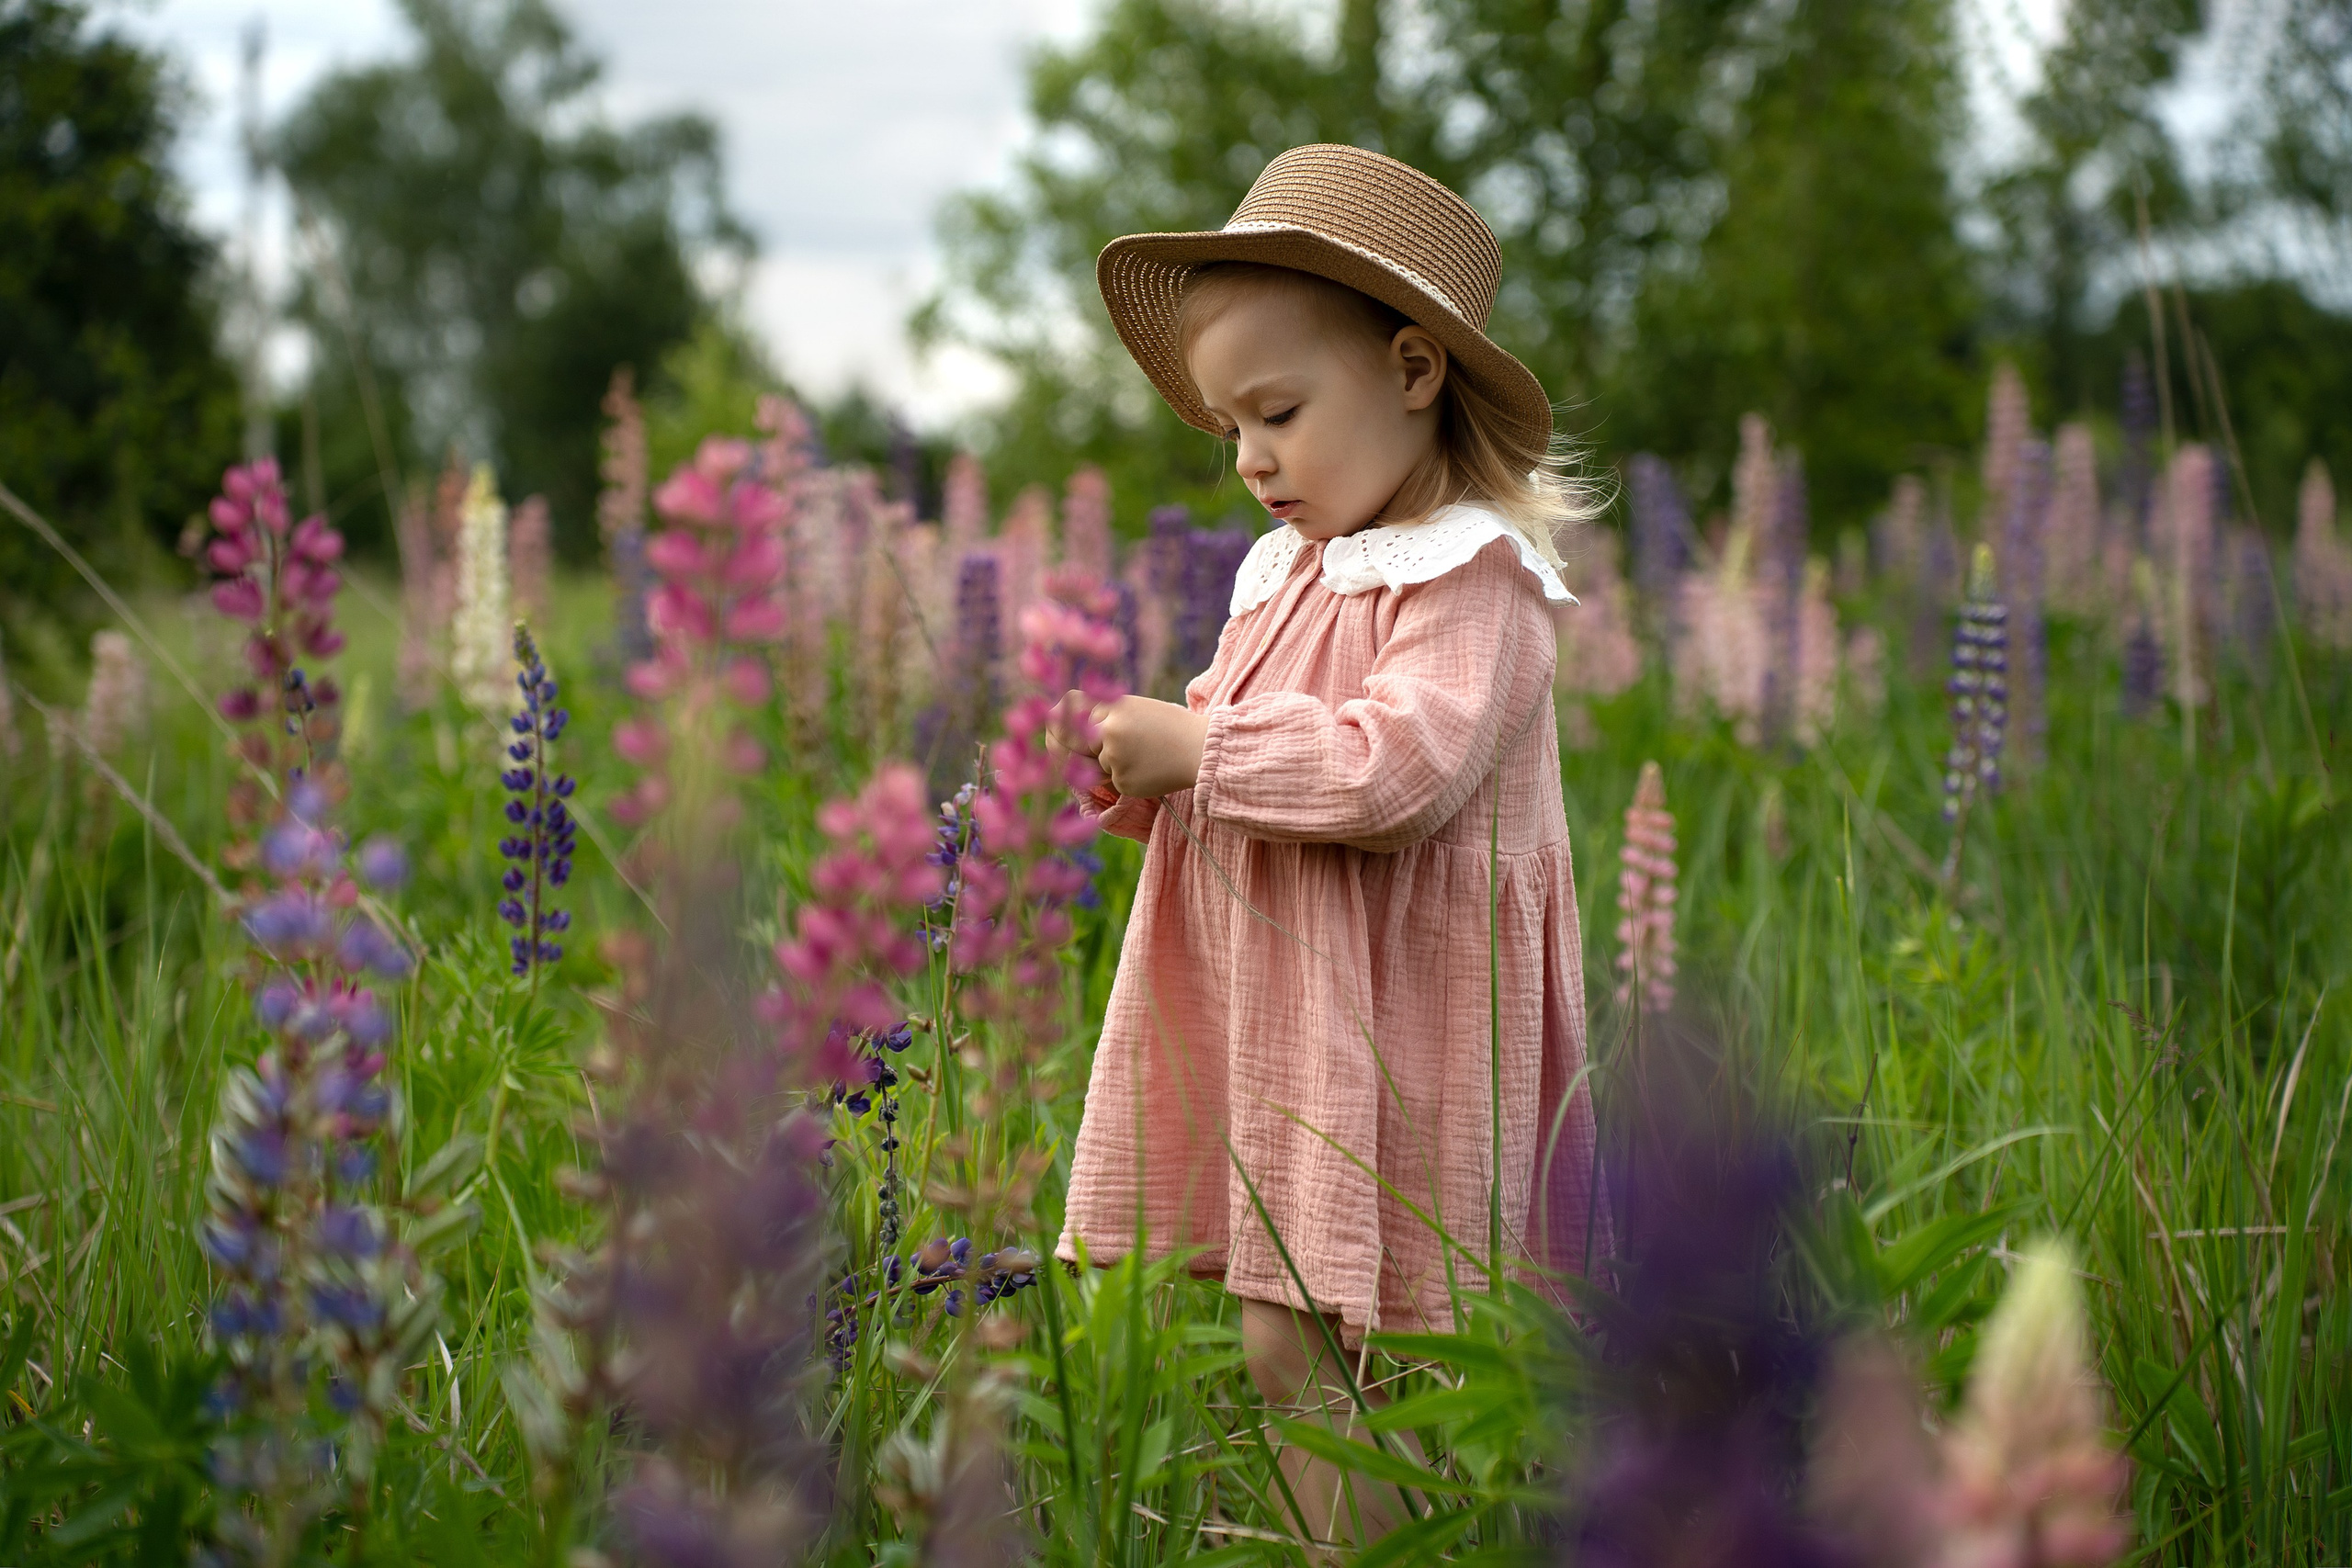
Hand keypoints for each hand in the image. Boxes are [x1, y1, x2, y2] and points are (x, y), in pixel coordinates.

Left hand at [1051, 692, 1206, 798]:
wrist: (1200, 748)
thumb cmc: (1167, 728)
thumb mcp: (1133, 709)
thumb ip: (1100, 716)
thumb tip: (1054, 726)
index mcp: (1111, 705)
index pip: (1064, 710)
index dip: (1054, 723)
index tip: (1053, 732)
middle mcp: (1108, 728)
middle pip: (1066, 743)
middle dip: (1067, 752)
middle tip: (1081, 756)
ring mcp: (1114, 755)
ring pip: (1089, 768)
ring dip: (1105, 768)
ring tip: (1136, 757)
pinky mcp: (1123, 780)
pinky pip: (1110, 783)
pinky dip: (1124, 780)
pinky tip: (1146, 770)